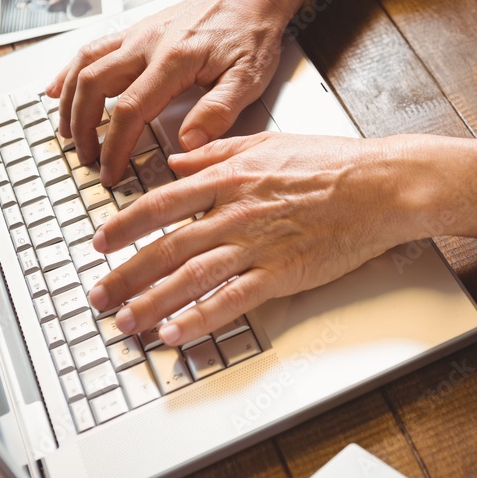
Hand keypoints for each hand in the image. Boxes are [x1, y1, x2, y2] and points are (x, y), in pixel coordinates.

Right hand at [44, 0, 292, 185]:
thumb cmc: (252, 33)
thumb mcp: (248, 78)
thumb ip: (218, 112)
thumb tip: (189, 144)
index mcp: (173, 60)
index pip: (130, 110)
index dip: (115, 146)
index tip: (111, 172)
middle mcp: (147, 43)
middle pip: (93, 86)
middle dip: (83, 127)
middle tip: (86, 157)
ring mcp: (138, 34)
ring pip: (85, 65)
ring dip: (69, 101)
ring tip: (67, 132)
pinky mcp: (137, 30)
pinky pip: (92, 49)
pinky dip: (69, 71)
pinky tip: (56, 89)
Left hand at [87, 133, 416, 345]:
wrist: (379, 185)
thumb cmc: (332, 163)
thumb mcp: (267, 143)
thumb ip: (217, 152)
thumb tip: (177, 161)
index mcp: (227, 179)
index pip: (160, 204)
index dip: (123, 226)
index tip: (101, 242)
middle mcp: (233, 212)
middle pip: (165, 247)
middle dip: (124, 275)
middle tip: (97, 296)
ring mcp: (256, 245)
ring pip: (189, 277)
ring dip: (150, 302)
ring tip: (124, 322)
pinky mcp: (282, 273)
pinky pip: (231, 300)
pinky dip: (199, 319)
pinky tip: (175, 333)